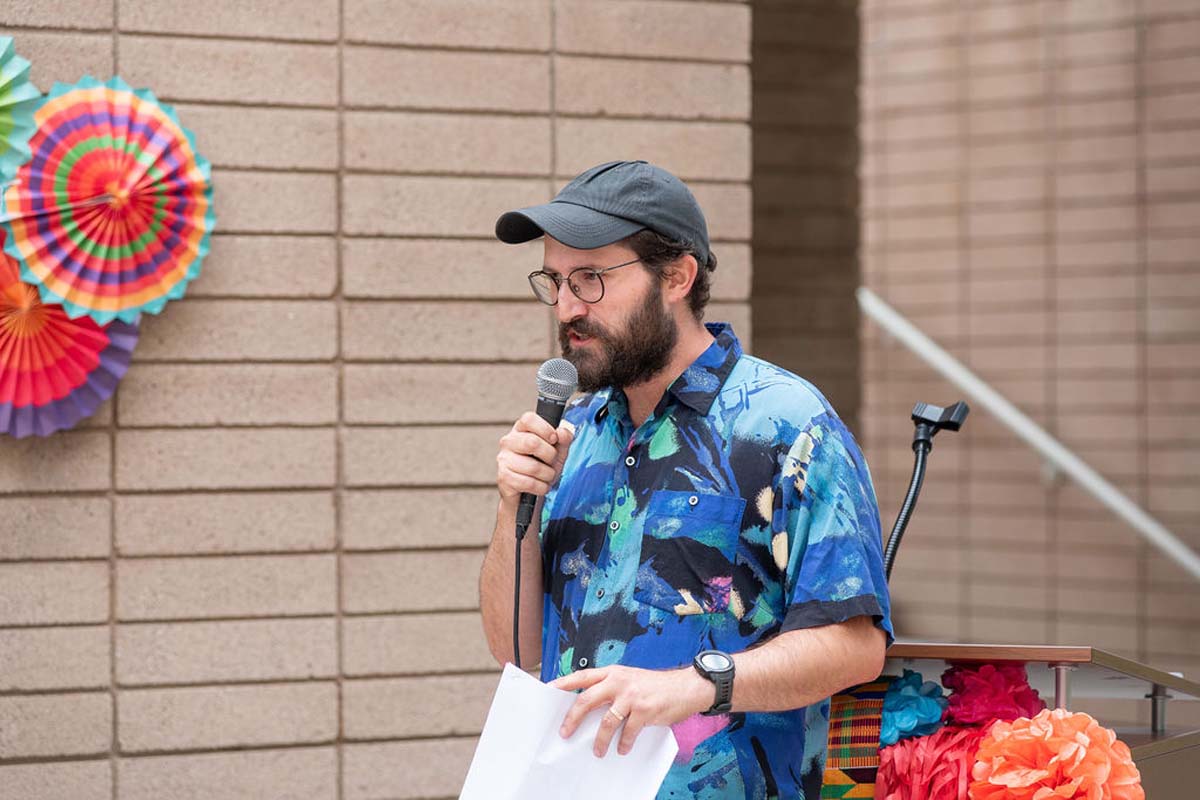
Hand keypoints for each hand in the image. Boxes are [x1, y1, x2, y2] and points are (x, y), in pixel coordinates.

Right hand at [496, 412, 573, 503]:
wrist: (528, 494)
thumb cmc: (542, 467)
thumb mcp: (558, 451)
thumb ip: (563, 440)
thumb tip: (562, 433)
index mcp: (521, 429)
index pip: (528, 419)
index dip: (545, 428)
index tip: (554, 439)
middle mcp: (509, 441)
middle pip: (532, 442)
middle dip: (550, 456)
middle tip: (552, 462)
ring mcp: (504, 459)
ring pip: (533, 467)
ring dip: (548, 475)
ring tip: (547, 476)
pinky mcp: (503, 477)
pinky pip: (529, 483)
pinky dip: (541, 487)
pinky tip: (540, 486)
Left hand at [551, 665, 712, 756]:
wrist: (686, 686)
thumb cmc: (655, 685)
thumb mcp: (630, 679)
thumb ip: (611, 688)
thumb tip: (590, 707)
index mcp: (613, 673)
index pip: (582, 676)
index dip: (564, 682)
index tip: (548, 690)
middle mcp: (619, 682)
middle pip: (587, 699)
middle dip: (572, 718)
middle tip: (565, 732)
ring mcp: (631, 696)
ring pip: (606, 721)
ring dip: (599, 740)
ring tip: (597, 751)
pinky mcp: (645, 710)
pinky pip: (628, 732)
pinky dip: (623, 743)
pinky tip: (622, 749)